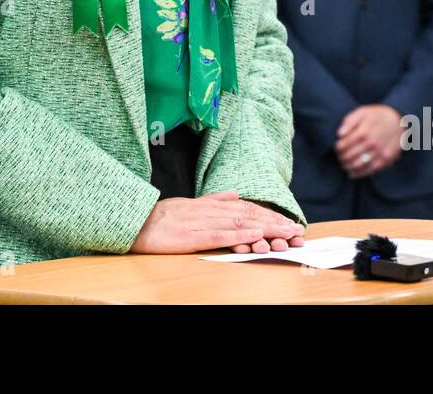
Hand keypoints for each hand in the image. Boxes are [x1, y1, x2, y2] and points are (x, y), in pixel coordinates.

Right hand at [130, 190, 304, 254]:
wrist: (136, 222)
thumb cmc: (162, 217)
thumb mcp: (190, 204)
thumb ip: (214, 199)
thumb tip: (235, 193)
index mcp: (210, 205)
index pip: (245, 209)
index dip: (268, 215)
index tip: (287, 221)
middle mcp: (210, 211)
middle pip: (248, 216)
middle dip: (274, 223)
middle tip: (295, 230)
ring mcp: (202, 223)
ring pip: (239, 225)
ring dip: (264, 229)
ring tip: (284, 234)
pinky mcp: (193, 237)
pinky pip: (220, 236)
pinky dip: (239, 237)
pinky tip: (254, 238)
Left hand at [335, 104, 403, 178]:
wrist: (399, 120)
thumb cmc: (377, 116)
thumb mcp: (362, 112)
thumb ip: (349, 122)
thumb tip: (339, 134)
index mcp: (363, 131)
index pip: (344, 145)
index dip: (338, 149)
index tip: (337, 149)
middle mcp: (371, 143)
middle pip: (350, 156)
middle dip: (341, 158)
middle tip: (339, 158)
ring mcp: (379, 153)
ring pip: (359, 165)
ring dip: (348, 167)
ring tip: (344, 165)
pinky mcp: (386, 160)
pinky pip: (370, 170)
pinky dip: (359, 174)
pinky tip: (352, 174)